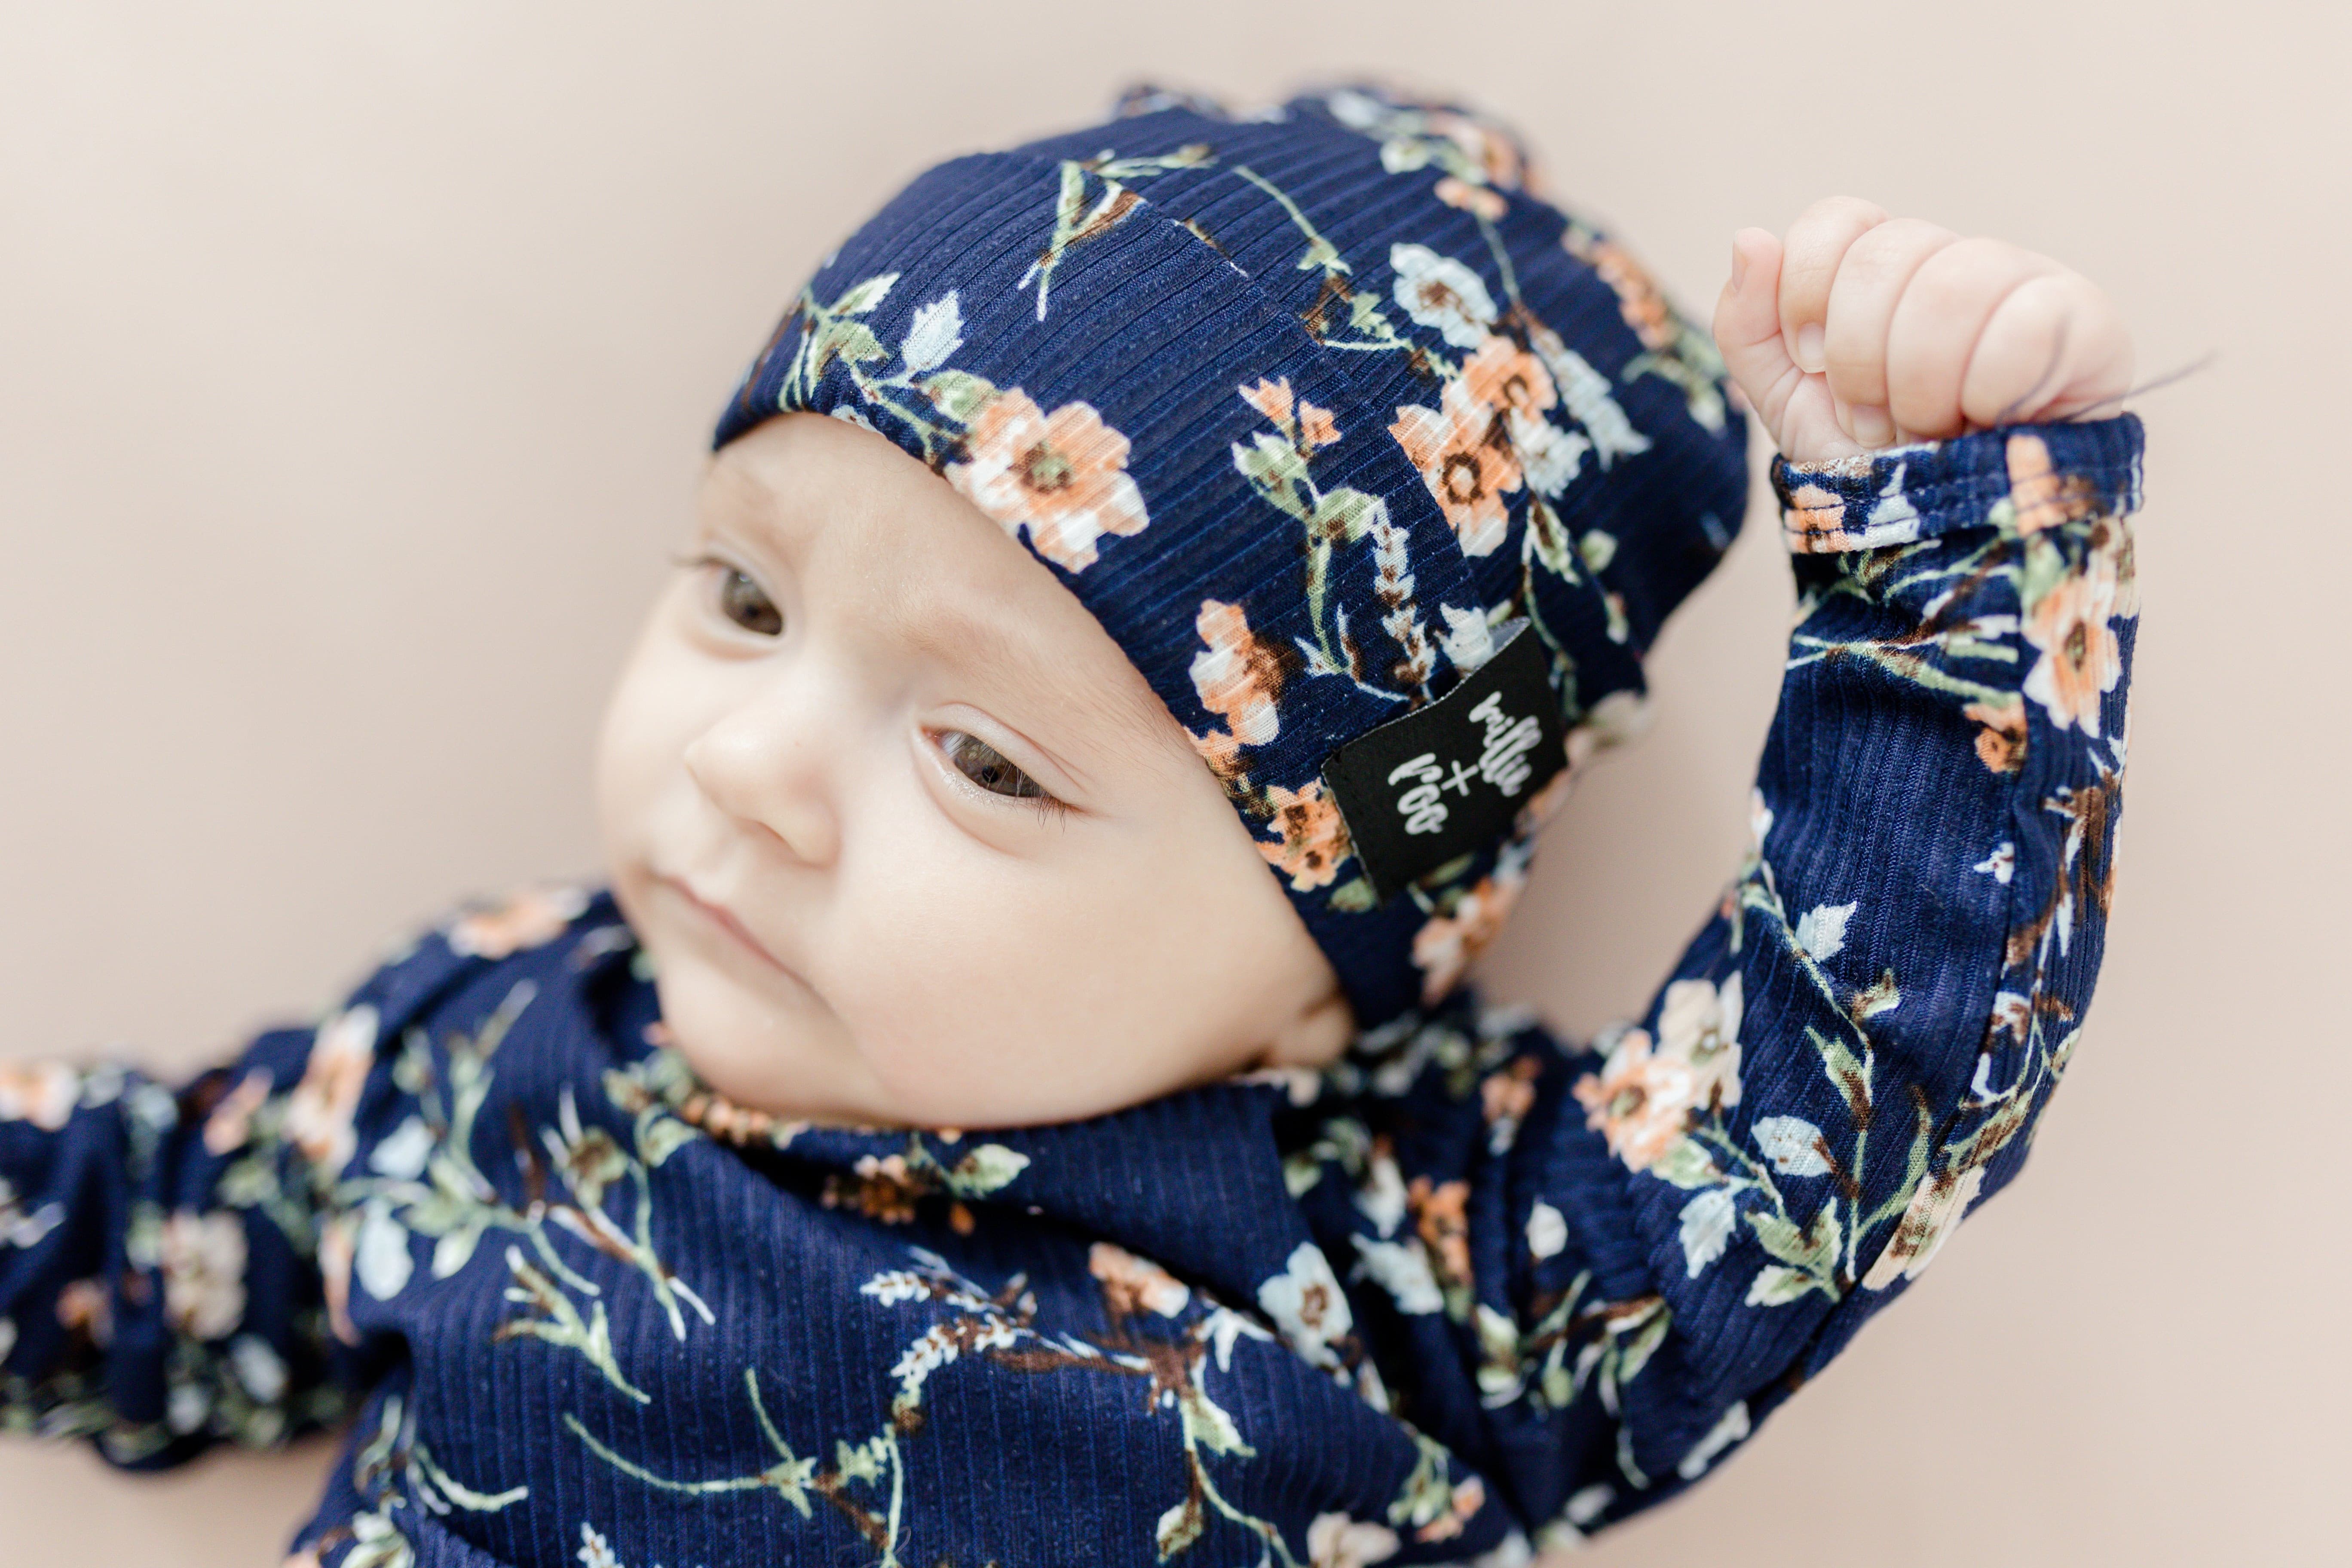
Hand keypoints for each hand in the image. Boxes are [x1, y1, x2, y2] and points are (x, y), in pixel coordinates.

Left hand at [1711, 197, 2133, 464]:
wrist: (1946, 548)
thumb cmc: (1873, 469)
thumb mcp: (1789, 403)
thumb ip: (1749, 325)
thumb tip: (1750, 238)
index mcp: (1892, 268)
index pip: (1839, 221)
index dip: (1806, 294)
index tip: (1812, 364)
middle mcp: (1962, 263)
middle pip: (1886, 256)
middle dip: (1859, 363)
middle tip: (1876, 420)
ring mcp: (2031, 286)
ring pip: (1952, 287)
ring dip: (1918, 387)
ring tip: (1929, 430)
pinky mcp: (2090, 328)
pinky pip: (2027, 326)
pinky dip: (1988, 393)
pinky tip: (1990, 423)